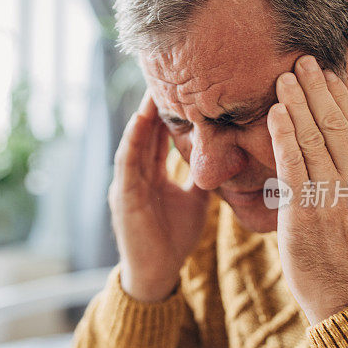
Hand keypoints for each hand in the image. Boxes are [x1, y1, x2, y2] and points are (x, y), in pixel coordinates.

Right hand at [109, 90, 209, 301]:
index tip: (180, 86)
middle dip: (152, 105)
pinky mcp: (123, 197)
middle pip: (144, 132)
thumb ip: (201, 178)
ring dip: (141, 116)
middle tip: (164, 74)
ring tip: (151, 90)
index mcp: (151, 174)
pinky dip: (133, 141)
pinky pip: (126, 162)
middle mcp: (136, 174)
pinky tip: (141, 122)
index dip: (167, 112)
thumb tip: (224, 156)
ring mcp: (126, 184)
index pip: (158, 136)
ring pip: (134, 141)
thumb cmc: (173, 238)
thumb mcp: (194, 201)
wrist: (158, 273)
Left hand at [266, 55, 347, 324]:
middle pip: (336, 123)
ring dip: (296, 102)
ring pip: (314, 137)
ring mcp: (334, 195)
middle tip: (300, 62)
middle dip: (316, 88)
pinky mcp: (306, 210)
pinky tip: (274, 112)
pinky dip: (283, 133)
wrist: (345, 295)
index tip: (324, 73)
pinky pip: (292, 162)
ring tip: (283, 79)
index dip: (338, 95)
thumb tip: (338, 141)